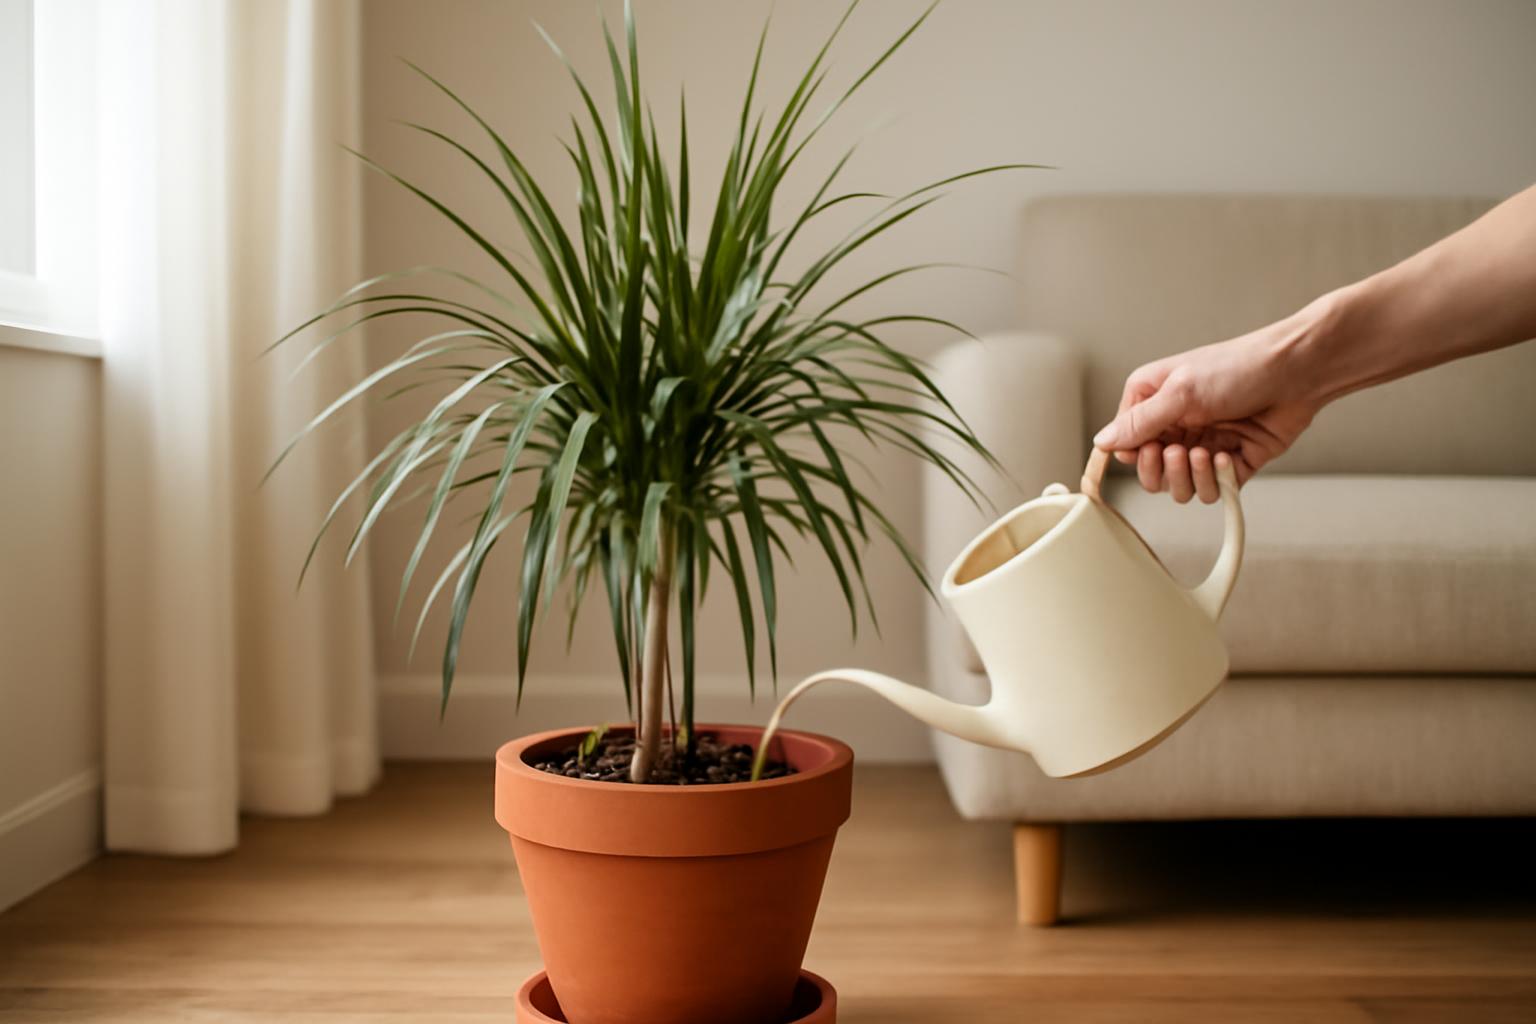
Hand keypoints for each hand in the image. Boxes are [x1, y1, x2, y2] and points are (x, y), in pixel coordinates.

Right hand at [1092, 316, 1324, 502]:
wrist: (1298, 372)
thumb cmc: (1239, 367)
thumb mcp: (1181, 392)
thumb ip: (1140, 422)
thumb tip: (1101, 443)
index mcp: (1151, 401)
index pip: (1124, 445)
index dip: (1134, 456)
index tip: (1151, 449)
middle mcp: (1173, 425)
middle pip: (1148, 473)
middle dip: (1162, 470)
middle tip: (1178, 451)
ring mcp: (1201, 446)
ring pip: (1178, 488)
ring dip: (1190, 477)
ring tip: (1206, 454)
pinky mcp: (1230, 464)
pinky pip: (1211, 490)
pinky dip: (1218, 480)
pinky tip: (1229, 455)